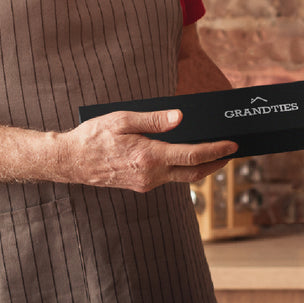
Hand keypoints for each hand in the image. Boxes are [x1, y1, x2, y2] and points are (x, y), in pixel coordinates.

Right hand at [61, 107, 237, 191]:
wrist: (71, 161)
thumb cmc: (95, 136)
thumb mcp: (123, 119)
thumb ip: (154, 120)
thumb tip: (181, 117)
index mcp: (149, 156)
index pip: (192, 155)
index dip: (216, 151)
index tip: (232, 145)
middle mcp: (151, 175)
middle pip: (193, 172)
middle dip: (216, 163)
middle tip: (232, 152)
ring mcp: (146, 183)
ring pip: (182, 177)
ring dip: (200, 167)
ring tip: (214, 154)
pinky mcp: (141, 186)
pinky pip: (168, 178)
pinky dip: (182, 169)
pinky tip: (186, 158)